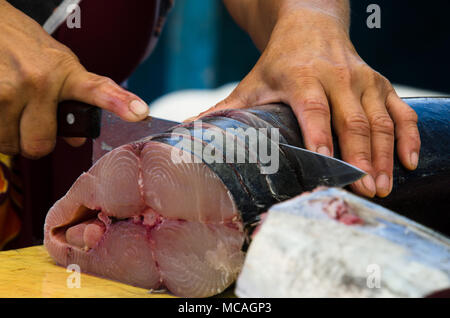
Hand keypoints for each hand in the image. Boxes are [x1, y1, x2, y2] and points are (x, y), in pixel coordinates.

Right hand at [0, 1, 148, 158]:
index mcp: (65, 73)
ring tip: (11, 109)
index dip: (119, 102)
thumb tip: (77, 140)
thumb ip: (73, 101)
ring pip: (10, 144)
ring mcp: (7, 90)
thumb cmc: (23, 46)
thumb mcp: (58, 67)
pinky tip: (0, 107)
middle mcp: (38, 81)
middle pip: (40, 146)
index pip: (98, 90)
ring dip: (9, 135)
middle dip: (34, 141)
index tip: (139, 112)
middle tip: (31, 122)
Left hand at [199, 8, 420, 197]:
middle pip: (353, 120)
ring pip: (380, 120)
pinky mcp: (380, 84)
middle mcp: (337, 77)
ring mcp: (363, 80)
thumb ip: (222, 110)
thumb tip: (185, 133)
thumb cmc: (279, 62)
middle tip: (365, 191)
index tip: (326, 165)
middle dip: (361, 158)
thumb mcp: (251, 83)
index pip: (313, 110)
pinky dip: (409, 136)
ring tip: (384, 187)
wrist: (311, 25)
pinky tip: (410, 161)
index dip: (320, 137)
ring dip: (385, 155)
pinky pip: (401, 111)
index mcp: (302, 78)